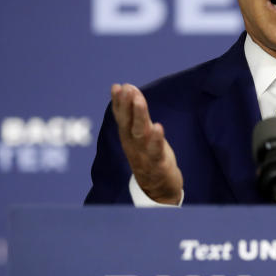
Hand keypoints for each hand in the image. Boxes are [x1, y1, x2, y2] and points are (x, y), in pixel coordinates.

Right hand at [110, 83, 183, 204]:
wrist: (158, 189)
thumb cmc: (148, 156)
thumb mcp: (139, 134)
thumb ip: (135, 113)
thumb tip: (128, 88)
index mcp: (127, 137)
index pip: (121, 116)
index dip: (118, 102)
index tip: (117, 86)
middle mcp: (132, 144)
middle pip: (127, 123)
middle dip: (126, 105)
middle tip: (126, 88)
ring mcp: (144, 154)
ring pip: (140, 133)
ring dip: (139, 116)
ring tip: (139, 100)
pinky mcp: (158, 163)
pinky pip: (156, 150)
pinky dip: (156, 139)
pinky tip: (158, 127)